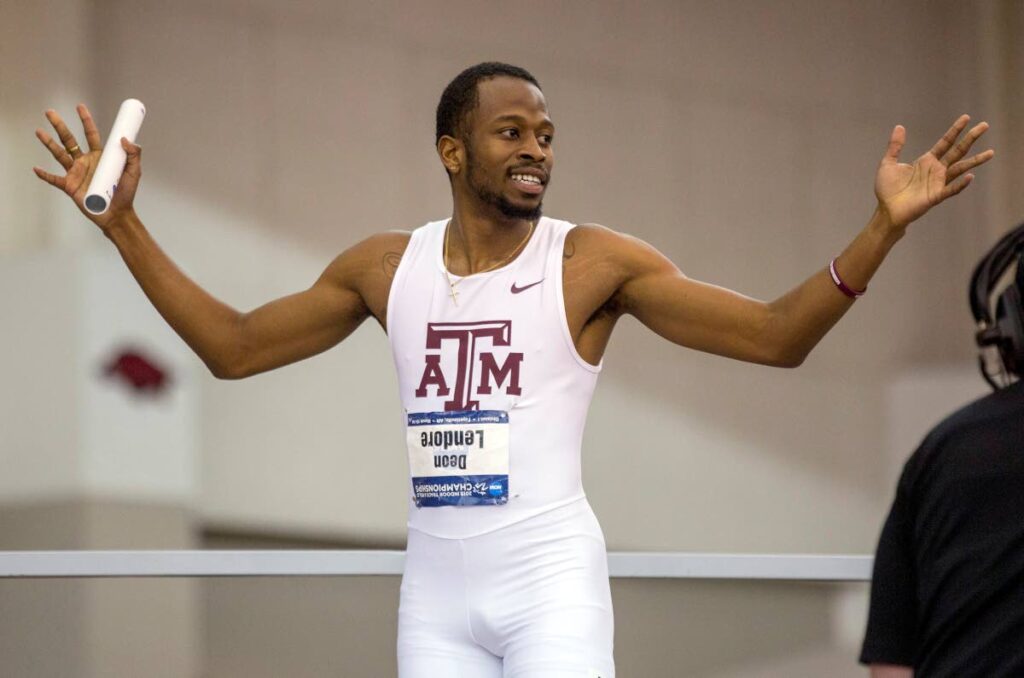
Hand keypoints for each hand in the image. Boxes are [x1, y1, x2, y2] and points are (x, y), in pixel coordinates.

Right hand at [33, 104, 142, 231]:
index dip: (86, 120)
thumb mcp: (134, 172)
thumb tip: (126, 139)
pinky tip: (36, 168)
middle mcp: (85, 161)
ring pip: (59, 155)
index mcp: (99, 156)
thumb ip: (133, 155)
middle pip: (69, 139)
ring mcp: (76, 173)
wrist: (117, 214)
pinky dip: (45, 175)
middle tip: (49, 112)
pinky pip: (54, 179)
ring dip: (49, 143)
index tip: (80, 107)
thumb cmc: (126, 193)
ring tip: (39, 132)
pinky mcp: (70, 187)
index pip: (90, 134)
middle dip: (60, 125)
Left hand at [874, 115, 993, 229]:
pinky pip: (951, 189)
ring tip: (991, 152)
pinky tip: (970, 177)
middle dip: (971, 138)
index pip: (945, 142)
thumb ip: (895, 146)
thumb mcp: (889, 163)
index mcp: (927, 161)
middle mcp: (936, 170)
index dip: (955, 130)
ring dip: (975, 161)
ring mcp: (937, 183)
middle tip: (985, 125)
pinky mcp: (935, 196)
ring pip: (960, 169)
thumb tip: (900, 126)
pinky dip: (960, 184)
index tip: (966, 117)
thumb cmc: (887, 189)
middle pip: (957, 151)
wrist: (886, 210)